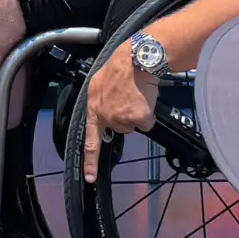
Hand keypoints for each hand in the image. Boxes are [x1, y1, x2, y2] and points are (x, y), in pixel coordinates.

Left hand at [81, 40, 159, 179]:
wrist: (135, 59)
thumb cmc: (118, 67)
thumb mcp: (98, 83)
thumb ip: (99, 101)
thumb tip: (104, 112)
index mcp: (93, 109)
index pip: (90, 141)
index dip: (91, 161)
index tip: (91, 177)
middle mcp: (106, 117)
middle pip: (120, 128)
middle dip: (125, 116)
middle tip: (128, 98)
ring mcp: (122, 118)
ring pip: (134, 125)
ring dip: (137, 113)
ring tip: (136, 95)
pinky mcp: (138, 117)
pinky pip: (147, 122)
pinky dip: (148, 112)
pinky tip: (145, 98)